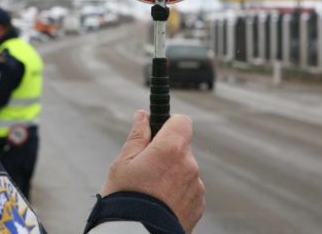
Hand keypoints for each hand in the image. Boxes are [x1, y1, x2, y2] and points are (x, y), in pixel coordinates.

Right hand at [100, 110, 204, 232]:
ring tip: (151, 192)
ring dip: (172, 175)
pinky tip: (160, 203)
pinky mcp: (199, 206)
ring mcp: (196, 187)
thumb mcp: (122, 163)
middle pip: (181, 148)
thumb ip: (137, 136)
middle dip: (166, 153)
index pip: (182, 122)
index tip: (156, 132)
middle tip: (145, 168)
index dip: (169, 124)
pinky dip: (177, 193)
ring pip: (184, 170)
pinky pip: (188, 190)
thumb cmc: (125, 198)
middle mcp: (189, 165)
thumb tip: (143, 116)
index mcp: (171, 149)